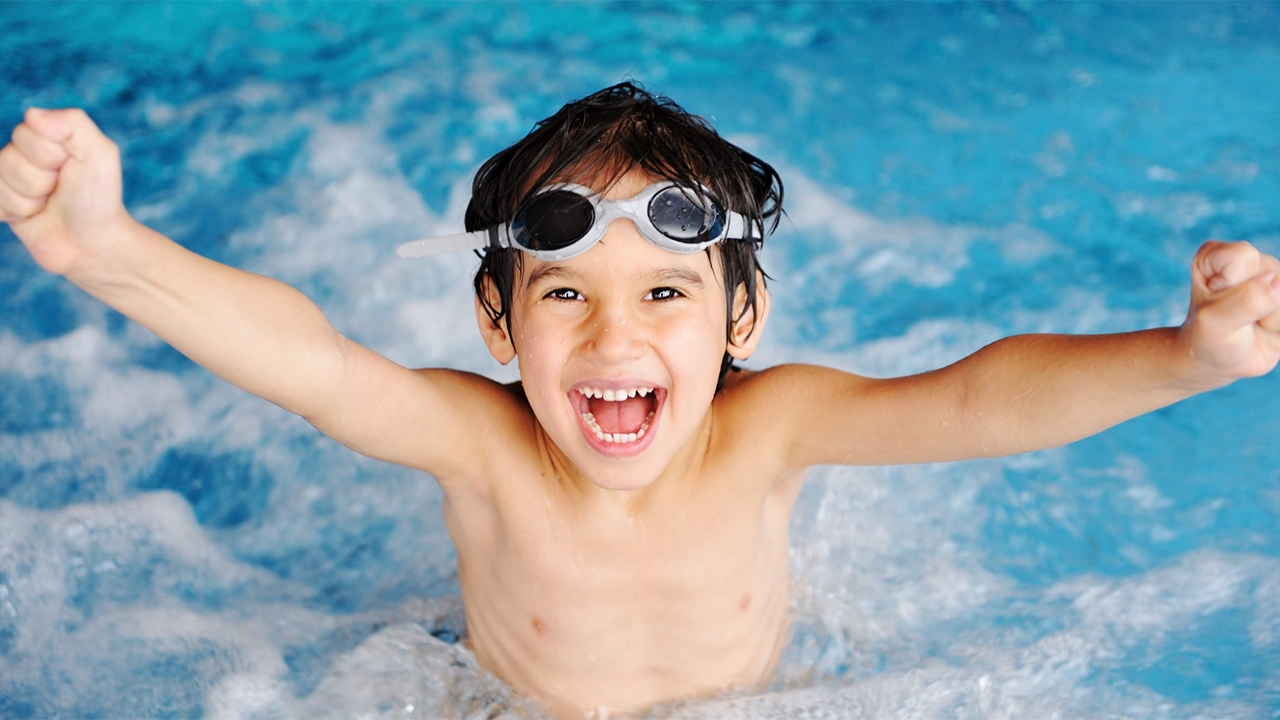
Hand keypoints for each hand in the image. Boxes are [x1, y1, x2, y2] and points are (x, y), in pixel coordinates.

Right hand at [0, 108, 128, 276]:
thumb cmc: (99, 199)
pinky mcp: (2, 204)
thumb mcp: (101, 155)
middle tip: (60, 190)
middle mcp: (24, 154)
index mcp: (47, 135)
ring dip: (28, 199)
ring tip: (48, 205)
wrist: (93, 245)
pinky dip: (14, 212)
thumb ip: (74, 123)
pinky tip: (33, 217)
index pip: (25, 132)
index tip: (71, 167)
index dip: (49, 155)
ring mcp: (10, 179)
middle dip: (39, 180)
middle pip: (8, 157)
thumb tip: (32, 114)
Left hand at [1179, 240, 1279, 384]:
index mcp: (1218, 255)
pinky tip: (1269, 330)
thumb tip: (1278, 283)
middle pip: (1275, 275)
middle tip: (1237, 319)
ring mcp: (1274, 277)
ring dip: (1274, 319)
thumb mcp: (1215, 322)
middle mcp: (1250, 260)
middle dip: (1259, 306)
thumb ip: (1244, 301)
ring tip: (1253, 324)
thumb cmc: (1208, 339)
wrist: (1218, 363)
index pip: (1243, 256)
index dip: (1233, 286)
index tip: (1216, 304)